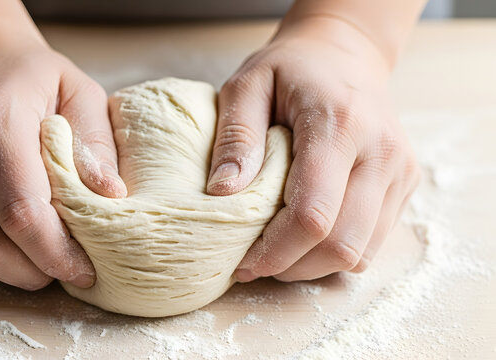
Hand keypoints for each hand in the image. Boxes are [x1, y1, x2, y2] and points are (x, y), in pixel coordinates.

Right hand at [0, 22, 125, 289]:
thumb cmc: (35, 78)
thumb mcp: (80, 93)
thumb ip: (96, 145)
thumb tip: (111, 197)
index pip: (21, 212)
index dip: (55, 254)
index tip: (84, 271)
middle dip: (30, 272)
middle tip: (61, 269)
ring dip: (1, 272)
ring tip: (34, 259)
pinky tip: (1, 240)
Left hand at [207, 17, 419, 281]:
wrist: (346, 53)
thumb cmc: (291, 69)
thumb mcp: (247, 85)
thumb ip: (235, 136)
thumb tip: (222, 193)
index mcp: (340, 125)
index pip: (312, 214)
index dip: (275, 251)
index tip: (242, 263)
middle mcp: (381, 152)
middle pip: (341, 244)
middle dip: (292, 267)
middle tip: (255, 263)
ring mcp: (400, 170)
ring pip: (361, 253)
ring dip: (313, 266)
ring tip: (278, 251)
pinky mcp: (406, 183)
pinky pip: (373, 242)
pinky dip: (335, 253)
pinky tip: (305, 237)